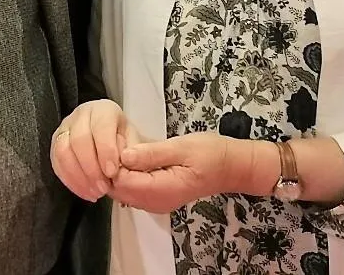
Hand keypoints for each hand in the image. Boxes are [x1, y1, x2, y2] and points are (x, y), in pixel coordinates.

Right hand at [51, 99, 138, 201]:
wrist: (116, 146)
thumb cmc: (126, 145)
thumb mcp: (137, 146)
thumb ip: (133, 154)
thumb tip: (124, 163)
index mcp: (104, 110)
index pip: (101, 127)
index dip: (106, 151)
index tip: (112, 173)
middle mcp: (82, 115)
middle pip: (79, 139)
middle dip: (91, 168)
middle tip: (103, 188)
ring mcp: (66, 128)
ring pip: (63, 151)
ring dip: (78, 177)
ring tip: (95, 193)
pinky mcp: (56, 144)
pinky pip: (56, 162)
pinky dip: (70, 181)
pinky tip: (84, 192)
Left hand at [111, 133, 246, 213]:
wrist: (230, 167)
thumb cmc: (209, 153)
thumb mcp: (181, 147)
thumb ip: (151, 154)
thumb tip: (124, 156)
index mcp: (162, 191)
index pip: (122, 182)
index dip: (113, 162)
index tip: (117, 140)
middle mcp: (155, 203)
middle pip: (119, 190)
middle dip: (113, 167)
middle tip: (120, 141)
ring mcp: (155, 204)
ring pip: (123, 191)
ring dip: (119, 171)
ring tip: (127, 146)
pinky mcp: (156, 199)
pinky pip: (132, 190)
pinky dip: (128, 175)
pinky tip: (135, 158)